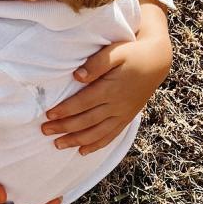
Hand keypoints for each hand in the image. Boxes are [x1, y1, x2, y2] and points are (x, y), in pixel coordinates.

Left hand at [41, 0, 171, 152]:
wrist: (157, 62)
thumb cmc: (132, 53)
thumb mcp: (115, 52)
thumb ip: (96, 64)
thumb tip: (77, 76)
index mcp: (110, 89)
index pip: (83, 103)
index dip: (65, 110)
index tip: (48, 115)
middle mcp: (116, 105)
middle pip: (86, 121)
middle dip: (65, 128)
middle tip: (45, 131)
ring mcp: (122, 114)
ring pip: (97, 133)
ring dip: (76, 140)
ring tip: (58, 145)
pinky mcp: (127, 117)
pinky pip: (111, 136)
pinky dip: (96, 145)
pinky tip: (83, 151)